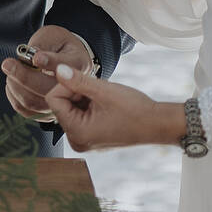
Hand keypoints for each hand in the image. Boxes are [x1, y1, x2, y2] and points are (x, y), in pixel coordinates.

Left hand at [0, 24, 93, 120]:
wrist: (63, 57)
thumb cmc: (57, 44)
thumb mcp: (52, 36)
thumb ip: (42, 45)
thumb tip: (33, 58)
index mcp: (77, 65)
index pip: (63, 67)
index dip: (48, 62)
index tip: (35, 57)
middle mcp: (72, 87)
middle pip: (46, 90)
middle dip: (23, 77)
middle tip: (8, 64)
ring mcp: (60, 103)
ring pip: (33, 102)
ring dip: (16, 86)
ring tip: (11, 71)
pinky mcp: (46, 113)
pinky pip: (26, 110)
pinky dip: (14, 96)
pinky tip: (14, 83)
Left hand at [44, 64, 185, 152]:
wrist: (157, 125)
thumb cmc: (134, 110)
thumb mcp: (103, 90)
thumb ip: (77, 80)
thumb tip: (58, 69)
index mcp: (77, 133)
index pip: (54, 99)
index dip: (67, 85)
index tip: (87, 83)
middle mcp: (77, 141)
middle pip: (60, 105)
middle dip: (76, 93)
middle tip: (98, 92)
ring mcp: (83, 141)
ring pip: (70, 109)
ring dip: (83, 98)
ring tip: (104, 100)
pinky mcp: (90, 138)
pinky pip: (79, 116)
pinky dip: (88, 106)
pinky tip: (105, 106)